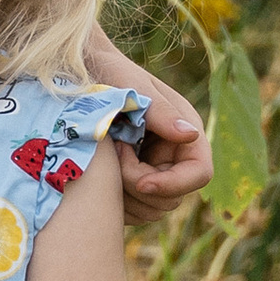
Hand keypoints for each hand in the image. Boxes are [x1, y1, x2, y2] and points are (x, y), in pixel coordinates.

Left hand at [84, 28, 211, 218]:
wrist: (80, 71)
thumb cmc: (108, 71)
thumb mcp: (132, 87)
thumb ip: (159, 112)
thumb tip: (190, 136)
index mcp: (184, 131)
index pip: (199, 173)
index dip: (173, 185)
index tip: (139, 181)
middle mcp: (174, 154)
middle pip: (172, 198)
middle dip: (140, 186)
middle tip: (113, 156)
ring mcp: (153, 169)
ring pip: (152, 208)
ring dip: (126, 195)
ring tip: (105, 160)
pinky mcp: (131, 179)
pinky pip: (131, 208)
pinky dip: (114, 202)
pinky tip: (96, 176)